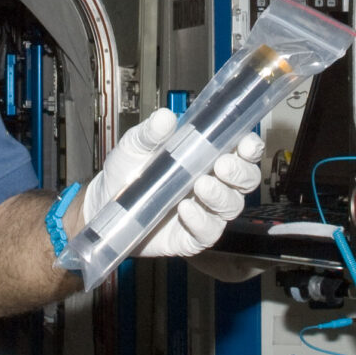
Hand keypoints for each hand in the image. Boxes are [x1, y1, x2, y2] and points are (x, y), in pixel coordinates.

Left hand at [80, 108, 264, 259]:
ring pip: (232, 207)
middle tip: (222, 165)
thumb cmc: (127, 171)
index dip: (250, 147)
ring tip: (201, 185)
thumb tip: (165, 118)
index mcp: (207, 156)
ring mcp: (206, 211)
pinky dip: (201, 221)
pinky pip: (208, 232)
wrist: (104, 204)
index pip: (242, 151)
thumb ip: (151, 132)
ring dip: (221, 195)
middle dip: (240, 172)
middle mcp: (213, 184)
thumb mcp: (135, 145)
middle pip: (246, 180)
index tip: (246, 143)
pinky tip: (185, 209)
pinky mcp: (192, 236)